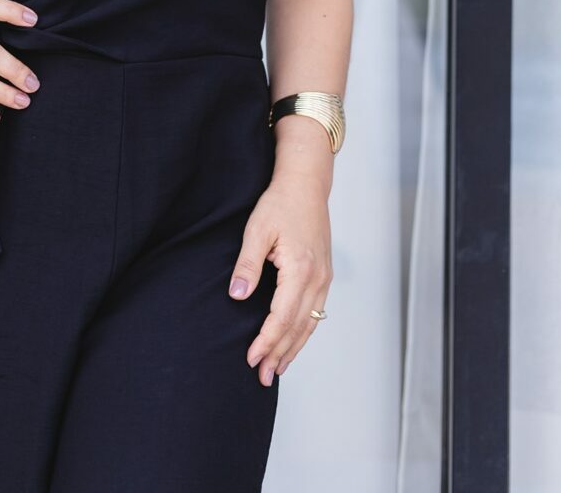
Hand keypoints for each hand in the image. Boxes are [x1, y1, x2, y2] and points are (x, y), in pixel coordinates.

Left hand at [228, 173, 332, 384]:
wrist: (306, 183)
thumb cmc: (280, 202)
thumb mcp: (257, 230)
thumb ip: (247, 265)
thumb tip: (236, 297)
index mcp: (301, 269)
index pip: (282, 317)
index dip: (267, 340)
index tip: (251, 357)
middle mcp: (317, 277)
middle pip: (299, 327)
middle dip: (279, 353)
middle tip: (262, 376)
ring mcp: (324, 277)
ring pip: (311, 323)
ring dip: (293, 347)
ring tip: (277, 369)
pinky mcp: (324, 273)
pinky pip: (316, 311)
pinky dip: (304, 331)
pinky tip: (294, 341)